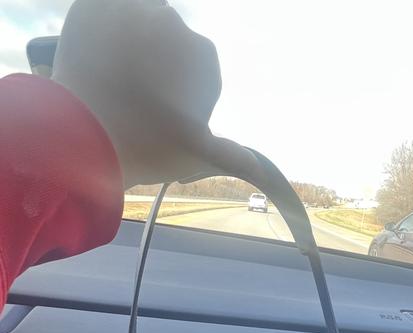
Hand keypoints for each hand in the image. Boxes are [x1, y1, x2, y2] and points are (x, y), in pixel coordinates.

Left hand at [53, 0, 258, 187]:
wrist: (85, 136)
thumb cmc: (148, 148)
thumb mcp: (197, 156)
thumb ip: (231, 155)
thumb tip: (254, 164)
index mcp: (202, 56)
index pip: (195, 70)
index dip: (181, 93)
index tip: (164, 116)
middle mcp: (170, 22)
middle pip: (164, 44)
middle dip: (154, 65)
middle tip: (134, 101)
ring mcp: (130, 9)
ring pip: (133, 26)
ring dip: (127, 46)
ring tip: (111, 83)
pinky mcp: (92, 6)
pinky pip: (100, 15)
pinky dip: (99, 35)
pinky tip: (95, 64)